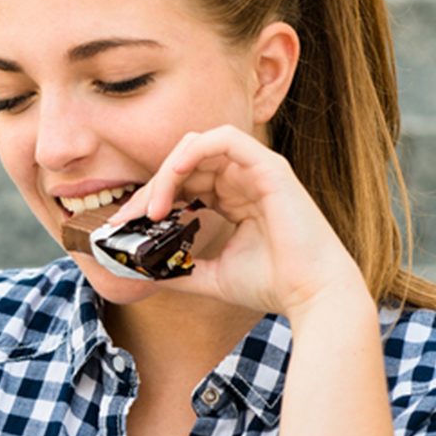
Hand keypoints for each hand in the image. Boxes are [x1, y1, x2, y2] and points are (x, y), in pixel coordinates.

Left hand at [110, 125, 366, 319]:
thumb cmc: (271, 285)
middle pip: (184, 164)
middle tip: (128, 215)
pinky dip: (194, 151)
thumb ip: (177, 269)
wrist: (312, 296)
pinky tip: (174, 175)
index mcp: (233, 200)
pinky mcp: (269, 167)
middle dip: (151, 187)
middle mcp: (243, 180)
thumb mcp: (210, 276)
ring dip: (167, 173)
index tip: (124, 223)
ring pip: (197, 148)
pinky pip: (225, 139)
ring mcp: (257, 170)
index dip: (151, 197)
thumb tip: (139, 272)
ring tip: (151, 206)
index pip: (183, 184)